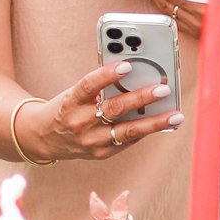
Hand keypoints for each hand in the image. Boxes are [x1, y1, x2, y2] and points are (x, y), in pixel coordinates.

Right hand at [25, 62, 179, 164]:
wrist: (44, 137)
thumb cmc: (66, 108)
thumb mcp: (74, 93)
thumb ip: (98, 86)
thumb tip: (133, 75)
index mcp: (70, 102)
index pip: (88, 86)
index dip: (107, 75)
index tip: (127, 65)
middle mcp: (79, 123)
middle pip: (113, 109)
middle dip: (141, 99)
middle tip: (163, 89)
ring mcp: (90, 142)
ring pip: (126, 131)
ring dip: (153, 123)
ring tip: (175, 116)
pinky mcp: (100, 154)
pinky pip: (127, 141)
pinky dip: (144, 131)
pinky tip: (161, 124)